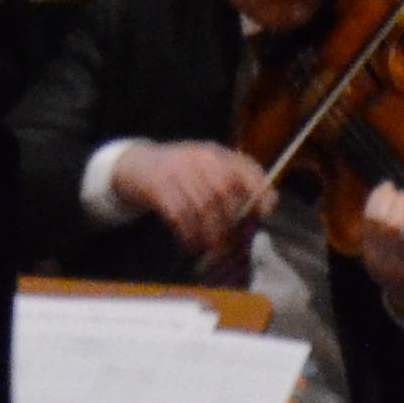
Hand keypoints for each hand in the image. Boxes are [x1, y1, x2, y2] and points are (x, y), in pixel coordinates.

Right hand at [112, 139, 270, 268]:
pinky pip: (179, 214)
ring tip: (210, 249)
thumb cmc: (180, 173)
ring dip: (208, 234)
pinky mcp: (157, 184)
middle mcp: (198, 157)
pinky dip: (187, 234)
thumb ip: (230, 185)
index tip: (267, 212)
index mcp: (215, 153)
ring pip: (202, 206)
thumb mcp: (204, 169)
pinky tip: (190, 244)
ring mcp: (176, 169)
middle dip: (229, 222)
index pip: (246, 166)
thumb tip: (260, 213)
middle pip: (223, 191)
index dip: (260, 189)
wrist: (136, 164)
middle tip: (229, 244)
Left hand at [357, 178, 403, 329]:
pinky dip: (374, 202)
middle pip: (393, 228)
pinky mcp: (365, 251)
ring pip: (375, 221)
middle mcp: (397, 266)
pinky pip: (365, 221)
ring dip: (384, 198)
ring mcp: (378, 258)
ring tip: (394, 188)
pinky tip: (384, 191)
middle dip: (402, 205)